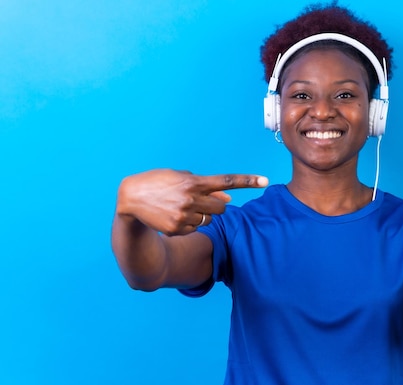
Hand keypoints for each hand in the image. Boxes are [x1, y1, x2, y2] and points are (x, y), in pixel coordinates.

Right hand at [116, 169, 267, 235]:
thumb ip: (207, 187)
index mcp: (194, 182)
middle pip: (222, 208)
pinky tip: (173, 216)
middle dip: (217, 206)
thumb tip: (229, 199)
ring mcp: (184, 215)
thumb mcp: (181, 179)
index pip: (227, 181)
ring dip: (202, 215)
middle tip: (201, 202)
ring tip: (182, 208)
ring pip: (209, 220)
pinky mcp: (177, 229)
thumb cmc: (159, 183)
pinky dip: (189, 224)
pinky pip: (195, 229)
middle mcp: (191, 199)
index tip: (265, 180)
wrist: (131, 198)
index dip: (248, 181)